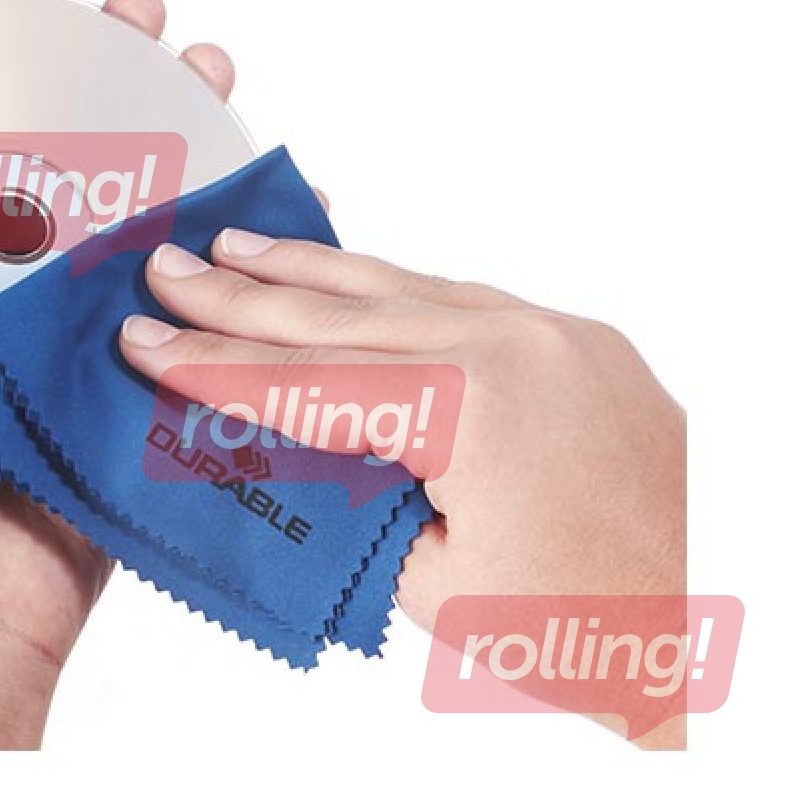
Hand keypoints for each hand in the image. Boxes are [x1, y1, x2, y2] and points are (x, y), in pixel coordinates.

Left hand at [0, 0, 239, 748]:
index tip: (27, 1)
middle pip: (64, 152)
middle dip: (108, 70)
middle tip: (137, 21)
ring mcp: (73, 330)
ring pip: (138, 206)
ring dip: (182, 127)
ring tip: (209, 67)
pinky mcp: (132, 378)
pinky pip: (190, 298)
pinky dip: (233, 242)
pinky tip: (267, 187)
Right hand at [117, 231, 685, 746]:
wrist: (724, 610)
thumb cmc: (598, 625)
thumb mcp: (441, 587)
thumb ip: (360, 502)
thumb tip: (305, 454)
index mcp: (468, 405)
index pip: (305, 382)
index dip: (214, 367)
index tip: (146, 343)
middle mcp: (510, 343)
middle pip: (340, 314)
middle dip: (240, 295)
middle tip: (166, 268)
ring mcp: (549, 332)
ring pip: (398, 285)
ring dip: (308, 271)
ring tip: (238, 245)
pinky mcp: (573, 340)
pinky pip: (457, 296)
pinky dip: (386, 286)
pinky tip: (343, 276)